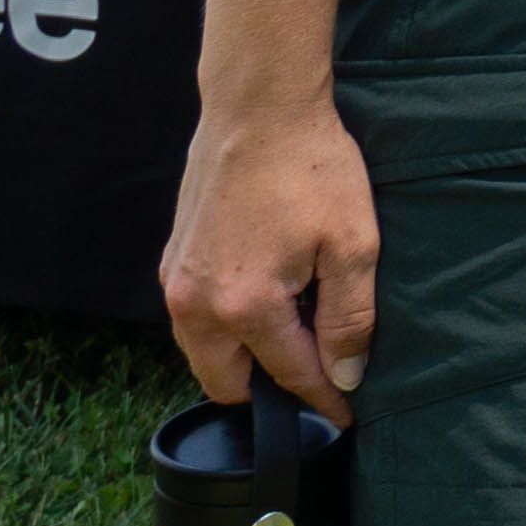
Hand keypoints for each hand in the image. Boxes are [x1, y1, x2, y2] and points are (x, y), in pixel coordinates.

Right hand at [163, 95, 378, 416]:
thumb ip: (349, 319)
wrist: (259, 109)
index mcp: (244, 307)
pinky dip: (224, 329)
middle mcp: (197, 306)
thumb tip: (344, 376)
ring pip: (205, 354)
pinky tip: (264, 305)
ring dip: (244, 360)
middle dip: (270, 392)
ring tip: (295, 340)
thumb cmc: (312, 169)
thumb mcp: (352, 245)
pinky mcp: (173, 261)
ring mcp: (177, 283)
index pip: (289, 375)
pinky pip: (194, 320)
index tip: (344, 416)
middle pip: (228, 383)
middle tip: (316, 380)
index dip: (322, 399)